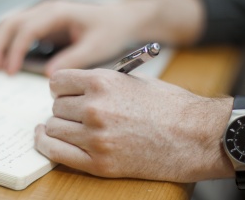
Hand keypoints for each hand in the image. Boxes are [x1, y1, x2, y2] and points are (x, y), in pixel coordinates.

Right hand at [0, 0, 143, 75]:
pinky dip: (8, 44)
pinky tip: (5, 62)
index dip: (15, 50)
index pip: (27, 29)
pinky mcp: (44, 25)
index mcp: (58, 13)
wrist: (121, 20)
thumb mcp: (95, 47)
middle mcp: (46, 10)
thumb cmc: (110, 31)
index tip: (10, 72)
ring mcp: (43, 16)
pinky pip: (19, 31)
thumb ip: (73, 59)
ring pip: (10, 25)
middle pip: (11, 23)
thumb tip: (49, 75)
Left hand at [34, 68, 232, 181]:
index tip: (65, 93)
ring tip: (71, 127)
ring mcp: (96, 137)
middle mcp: (95, 108)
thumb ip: (102, 82)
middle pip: (56, 106)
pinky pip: (56, 153)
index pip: (58, 81)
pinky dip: (47, 145)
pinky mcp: (99, 163)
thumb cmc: (170, 106)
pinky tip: (47, 139)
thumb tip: (76, 88)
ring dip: (59, 127)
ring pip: (53, 128)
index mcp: (103, 82)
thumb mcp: (134, 80)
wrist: (196, 136)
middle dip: (64, 108)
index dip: (61, 87)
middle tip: (76, 112)